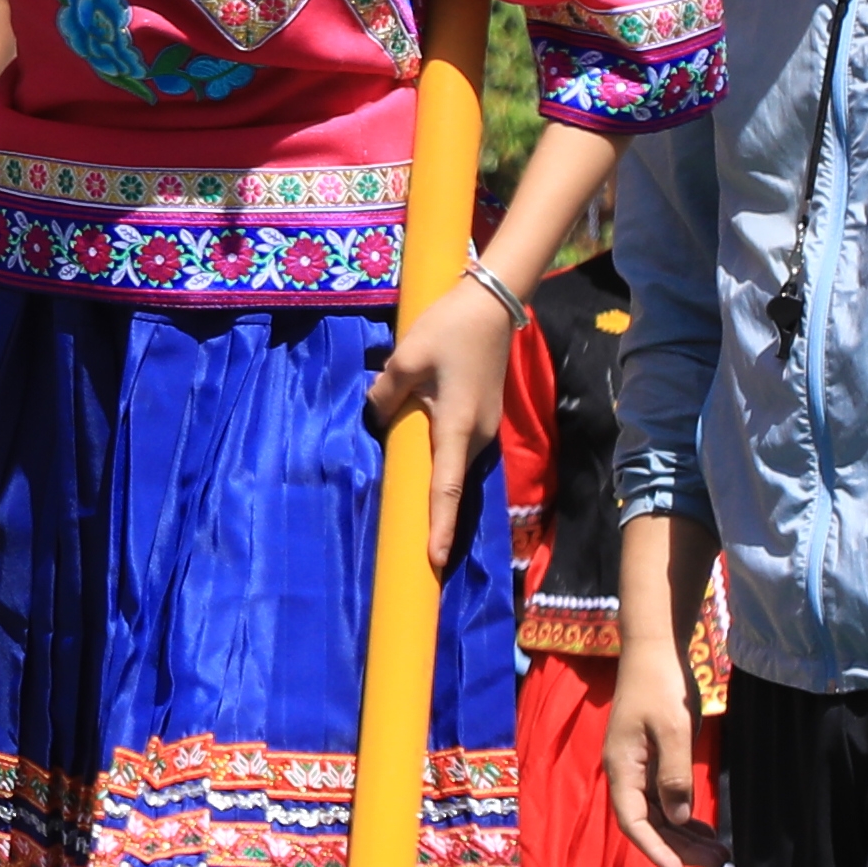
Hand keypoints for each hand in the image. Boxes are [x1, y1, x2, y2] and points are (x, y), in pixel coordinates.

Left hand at [375, 293, 507, 568]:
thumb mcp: (406, 358)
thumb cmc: (448, 329)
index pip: (445, 488)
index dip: (439, 526)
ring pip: (455, 466)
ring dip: (438, 490)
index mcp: (458, 427)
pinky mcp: (485, 418)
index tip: (435, 560)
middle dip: (437, 519)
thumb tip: (374, 419)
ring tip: (419, 522)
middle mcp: (478, 436)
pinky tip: (424, 470)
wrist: (493, 306)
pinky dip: (443, 466)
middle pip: (452, 484)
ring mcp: (486, 429)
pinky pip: (459, 451)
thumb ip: (385, 394)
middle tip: (418, 554)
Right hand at [606, 647, 714, 866]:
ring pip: (659, 813)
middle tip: (717, 864)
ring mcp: (639, 766)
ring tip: (719, 854)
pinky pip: (665, 798)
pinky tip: (706, 829)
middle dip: (680, 847)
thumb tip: (679, 819)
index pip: (634, 821)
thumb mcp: (674, 730)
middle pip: (649, 823)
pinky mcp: (652, 758)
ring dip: (686, 835)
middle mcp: (626, 772)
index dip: (655, 850)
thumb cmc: (662, 686)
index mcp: (623, 767)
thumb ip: (675, 776)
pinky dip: (685, 816)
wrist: (655, 650)